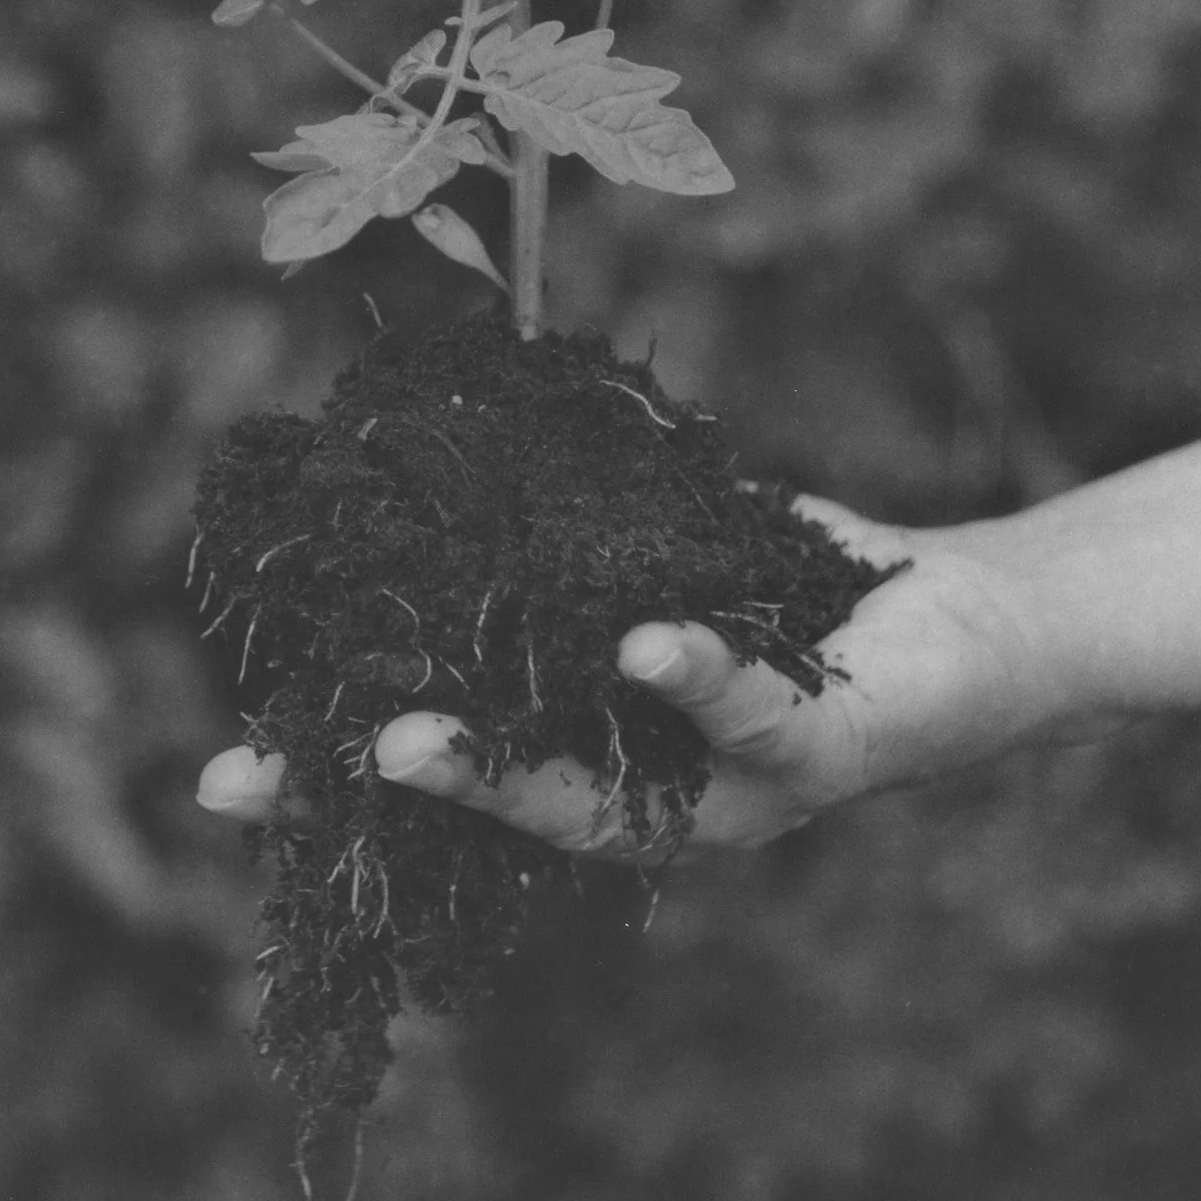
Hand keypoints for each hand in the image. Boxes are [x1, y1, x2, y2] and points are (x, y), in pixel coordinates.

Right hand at [195, 493, 1055, 860]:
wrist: (977, 625)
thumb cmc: (802, 585)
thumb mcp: (653, 541)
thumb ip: (555, 507)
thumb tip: (435, 386)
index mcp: (590, 755)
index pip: (442, 774)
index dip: (334, 780)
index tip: (222, 774)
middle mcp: (642, 803)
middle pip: (483, 813)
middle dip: (376, 796)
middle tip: (267, 778)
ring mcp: (724, 795)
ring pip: (596, 801)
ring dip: (498, 775)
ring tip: (411, 739)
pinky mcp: (818, 756)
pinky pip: (741, 715)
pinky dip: (689, 677)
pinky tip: (640, 642)